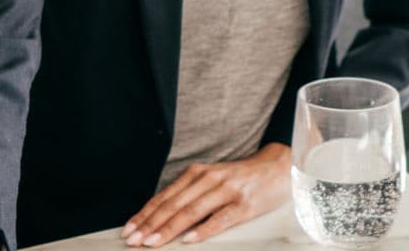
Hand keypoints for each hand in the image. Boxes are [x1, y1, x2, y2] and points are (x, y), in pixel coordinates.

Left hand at [122, 144, 292, 246]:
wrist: (278, 166)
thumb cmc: (241, 178)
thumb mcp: (212, 180)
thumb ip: (190, 194)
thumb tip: (161, 217)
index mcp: (198, 173)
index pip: (165, 197)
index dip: (145, 214)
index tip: (130, 229)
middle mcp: (210, 179)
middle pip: (174, 205)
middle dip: (150, 224)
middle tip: (134, 240)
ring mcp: (228, 191)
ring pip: (192, 211)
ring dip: (169, 228)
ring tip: (152, 242)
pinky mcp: (245, 204)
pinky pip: (221, 218)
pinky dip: (203, 229)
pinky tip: (189, 239)